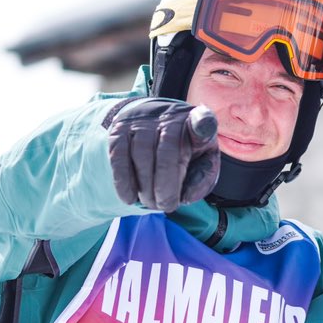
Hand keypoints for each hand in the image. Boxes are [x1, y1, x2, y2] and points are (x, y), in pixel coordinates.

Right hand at [108, 98, 220, 212]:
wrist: (153, 130)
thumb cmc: (184, 152)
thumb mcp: (202, 163)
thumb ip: (202, 179)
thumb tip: (184, 197)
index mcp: (197, 124)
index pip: (201, 121)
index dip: (202, 123)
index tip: (203, 123)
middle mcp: (169, 116)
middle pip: (167, 152)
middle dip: (165, 187)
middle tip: (165, 206)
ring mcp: (143, 120)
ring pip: (141, 155)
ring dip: (145, 187)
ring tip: (150, 204)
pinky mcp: (120, 128)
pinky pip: (119, 156)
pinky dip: (123, 181)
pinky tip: (129, 198)